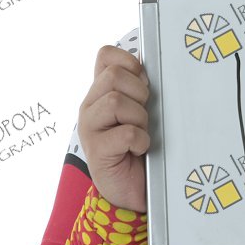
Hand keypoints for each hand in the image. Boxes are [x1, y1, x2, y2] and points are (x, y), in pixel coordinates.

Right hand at [77, 45, 149, 212]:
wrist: (134, 189)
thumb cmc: (140, 145)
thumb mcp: (141, 110)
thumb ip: (141, 88)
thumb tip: (155, 64)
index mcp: (101, 92)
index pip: (105, 55)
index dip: (128, 61)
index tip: (143, 81)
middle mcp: (91, 106)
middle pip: (114, 75)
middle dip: (138, 92)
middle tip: (143, 114)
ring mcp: (90, 129)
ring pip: (116, 101)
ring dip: (139, 118)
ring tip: (140, 133)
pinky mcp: (97, 152)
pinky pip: (126, 133)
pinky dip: (140, 141)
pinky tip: (138, 150)